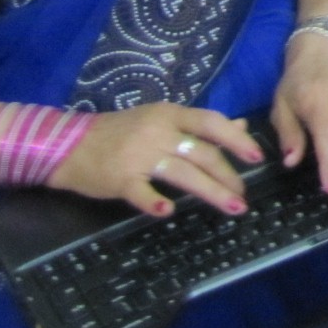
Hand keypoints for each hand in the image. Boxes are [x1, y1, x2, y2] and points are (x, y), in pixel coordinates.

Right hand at [48, 103, 263, 217]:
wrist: (69, 143)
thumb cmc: (121, 131)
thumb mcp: (160, 118)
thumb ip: (197, 124)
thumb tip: (238, 125)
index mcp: (170, 114)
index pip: (211, 123)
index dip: (236, 139)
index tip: (258, 156)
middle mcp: (158, 132)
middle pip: (202, 153)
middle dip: (228, 175)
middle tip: (244, 195)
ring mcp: (139, 156)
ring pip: (183, 174)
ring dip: (211, 192)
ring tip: (232, 207)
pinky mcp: (119, 179)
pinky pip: (142, 193)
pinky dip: (155, 202)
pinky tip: (170, 212)